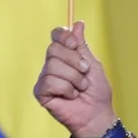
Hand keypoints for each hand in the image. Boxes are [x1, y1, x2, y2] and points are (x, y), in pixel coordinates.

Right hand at [33, 21, 116, 137]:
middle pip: (53, 49)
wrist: (97, 114)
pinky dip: (66, 89)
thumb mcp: (92, 64)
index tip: (75, 44)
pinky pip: (49, 82)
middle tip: (84, 73)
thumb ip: (82, 46)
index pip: (56, 36)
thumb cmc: (97, 92)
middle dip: (74, 61)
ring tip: (80, 89)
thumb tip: (78, 23)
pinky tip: (70, 96)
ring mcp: (45, 78)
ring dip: (73, 79)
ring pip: (52, 66)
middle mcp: (52, 64)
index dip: (63, 36)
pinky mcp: (41, 92)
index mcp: (65, 55)